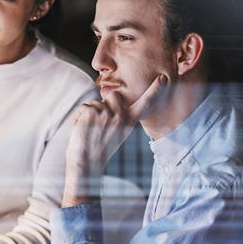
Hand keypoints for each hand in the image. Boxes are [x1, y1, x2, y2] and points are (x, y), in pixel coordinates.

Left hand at [63, 75, 165, 205]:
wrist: (86, 164)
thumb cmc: (99, 150)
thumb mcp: (116, 133)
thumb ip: (118, 117)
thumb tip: (112, 100)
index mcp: (129, 122)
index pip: (145, 103)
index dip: (154, 90)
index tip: (163, 78)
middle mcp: (121, 117)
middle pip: (113, 95)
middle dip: (105, 105)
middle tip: (101, 126)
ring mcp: (107, 114)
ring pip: (96, 103)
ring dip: (90, 114)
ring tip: (91, 131)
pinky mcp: (91, 113)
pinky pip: (83, 107)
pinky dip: (79, 118)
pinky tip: (82, 130)